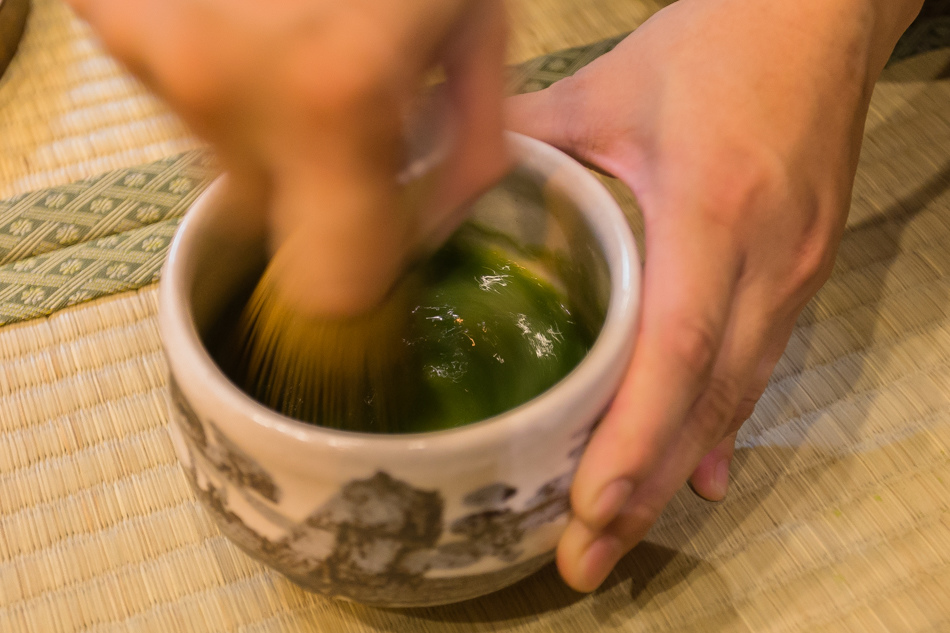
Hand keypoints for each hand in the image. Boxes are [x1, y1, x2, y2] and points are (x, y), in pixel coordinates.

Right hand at [67, 0, 508, 314]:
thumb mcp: (483, 23)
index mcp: (337, 102)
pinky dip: (224, 69)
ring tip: (312, 36)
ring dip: (271, 125)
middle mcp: (215, 85)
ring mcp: (149, 38)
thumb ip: (468, 146)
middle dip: (325, 184)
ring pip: (218, 152)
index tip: (393, 226)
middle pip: (272, 217)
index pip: (333, 286)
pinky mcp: (114, 7)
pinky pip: (178, 84)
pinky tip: (261, 10)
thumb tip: (435, 221)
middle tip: (360, 105)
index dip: (368, 268)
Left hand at [508, 0, 923, 590]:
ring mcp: (795, 271)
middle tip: (586, 561)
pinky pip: (759, 367)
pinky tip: (694, 477)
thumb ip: (527, 145)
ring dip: (677, 472)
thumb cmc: (718, 45)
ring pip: (736, 395)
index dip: (637, 434)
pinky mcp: (803, 272)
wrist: (822, 18)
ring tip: (620, 536)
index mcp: (713, 207)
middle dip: (646, 488)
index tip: (591, 505)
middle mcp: (767, 257)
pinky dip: (718, 427)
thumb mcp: (610, 86)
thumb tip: (443, 193)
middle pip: (708, 397)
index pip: (680, 344)